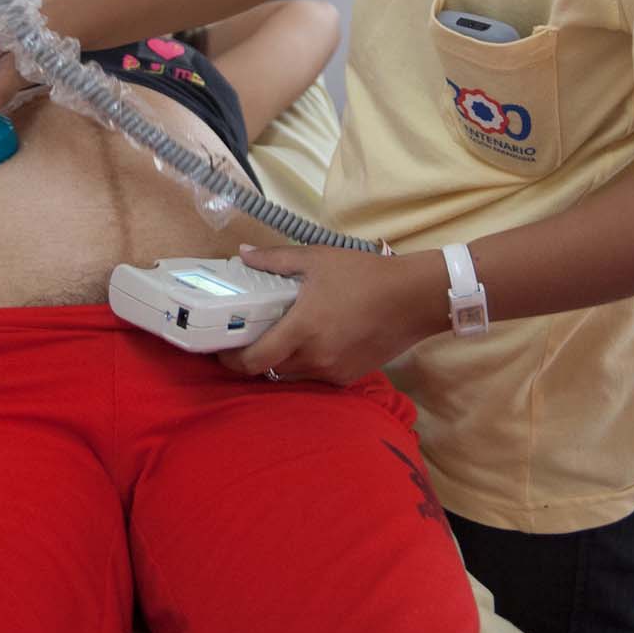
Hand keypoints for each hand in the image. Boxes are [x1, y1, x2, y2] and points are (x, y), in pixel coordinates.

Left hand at [217, 244, 445, 384]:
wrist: (413, 298)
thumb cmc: (363, 275)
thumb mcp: (317, 259)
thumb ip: (275, 260)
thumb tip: (243, 254)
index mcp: (302, 329)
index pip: (254, 361)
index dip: (230, 361)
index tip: (220, 351)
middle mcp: (314, 358)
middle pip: (269, 370)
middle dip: (254, 358)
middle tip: (247, 338)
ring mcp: (332, 372)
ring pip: (292, 375)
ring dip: (280, 361)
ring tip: (280, 337)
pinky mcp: (348, 378)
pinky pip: (316, 376)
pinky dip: (307, 363)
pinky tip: (313, 342)